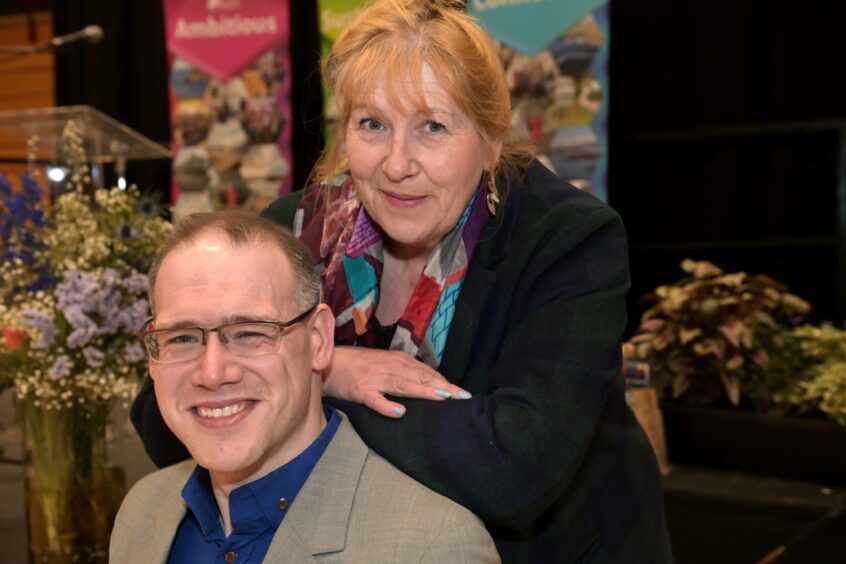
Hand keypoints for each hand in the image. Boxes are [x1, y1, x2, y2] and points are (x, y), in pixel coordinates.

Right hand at [323, 346, 471, 417]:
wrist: (327, 360)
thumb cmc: (358, 364)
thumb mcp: (385, 363)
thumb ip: (404, 371)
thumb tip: (429, 382)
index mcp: (396, 360)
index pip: (425, 372)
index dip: (445, 382)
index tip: (463, 393)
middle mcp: (389, 367)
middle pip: (420, 377)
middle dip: (442, 387)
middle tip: (462, 396)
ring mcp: (374, 379)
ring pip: (403, 385)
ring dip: (423, 391)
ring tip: (442, 398)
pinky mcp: (360, 391)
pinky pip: (375, 400)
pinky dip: (387, 406)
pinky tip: (399, 412)